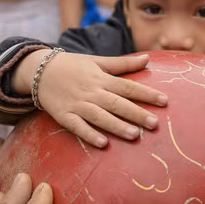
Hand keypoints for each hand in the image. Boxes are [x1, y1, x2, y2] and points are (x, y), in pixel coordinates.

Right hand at [35, 52, 167, 147]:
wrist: (39, 70)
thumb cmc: (73, 66)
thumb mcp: (98, 61)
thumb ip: (123, 64)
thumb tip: (148, 59)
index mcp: (102, 79)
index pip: (128, 87)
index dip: (147, 94)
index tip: (165, 101)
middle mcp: (92, 92)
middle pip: (117, 104)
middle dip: (136, 114)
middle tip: (155, 124)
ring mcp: (78, 105)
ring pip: (100, 117)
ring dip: (117, 126)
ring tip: (135, 135)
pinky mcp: (64, 116)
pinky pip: (78, 127)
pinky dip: (90, 134)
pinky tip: (103, 144)